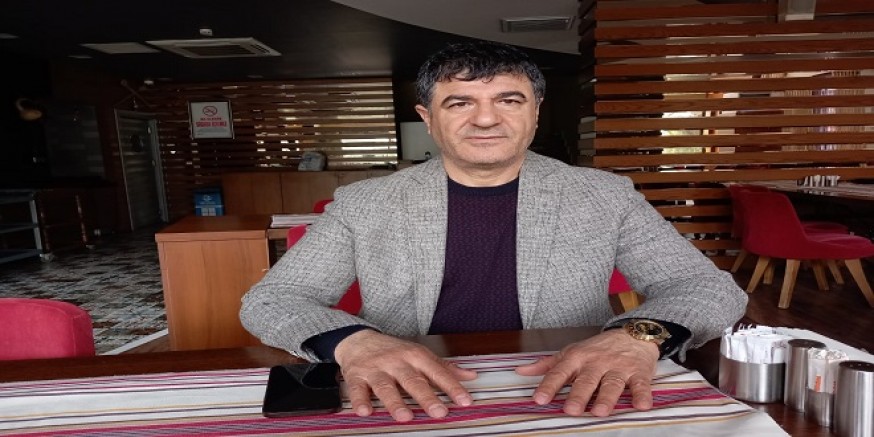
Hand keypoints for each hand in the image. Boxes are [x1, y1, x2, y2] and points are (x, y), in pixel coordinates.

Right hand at [334, 329, 476, 421]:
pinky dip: (360, 400)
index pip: (437, 372)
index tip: (465, 401)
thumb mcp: (419, 354)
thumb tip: (471, 375)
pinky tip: (366, 411)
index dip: (452, 387)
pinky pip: (358, 389)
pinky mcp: (356, 376)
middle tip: (439, 412)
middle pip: (413, 380)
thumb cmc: (394, 351)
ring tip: (405, 416)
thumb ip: (444, 367)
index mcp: (415, 356)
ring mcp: (376, 369)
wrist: (359, 339)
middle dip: (426, 396)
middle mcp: (397, 362)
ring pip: (386, 386)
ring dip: (395, 401)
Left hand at [515, 329, 658, 416]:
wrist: (633, 333)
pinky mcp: (639, 373)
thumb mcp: (571, 352)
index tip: (539, 399)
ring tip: (599, 411)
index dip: (549, 386)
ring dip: (606, 397)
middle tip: (571, 410)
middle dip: (578, 395)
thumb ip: (547, 365)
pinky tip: (641, 405)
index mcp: (577, 358)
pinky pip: (641, 385)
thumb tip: (520, 371)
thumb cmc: (598, 348)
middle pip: (586, 380)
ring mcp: (619, 367)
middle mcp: (597, 362)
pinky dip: (642, 395)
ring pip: (612, 383)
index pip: (560, 372)